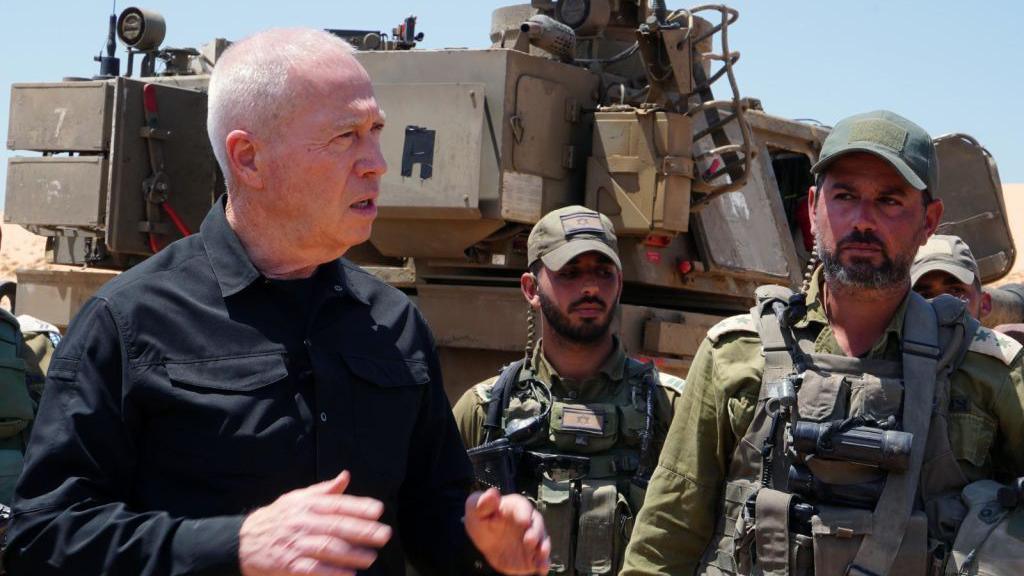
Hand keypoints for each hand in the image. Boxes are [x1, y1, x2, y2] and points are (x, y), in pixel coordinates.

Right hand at [239, 471, 391, 575]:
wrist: (241, 541)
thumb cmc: (276, 518)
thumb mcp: (297, 498)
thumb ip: (323, 490)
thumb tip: (345, 476)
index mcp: (306, 505)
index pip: (336, 504)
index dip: (358, 506)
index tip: (378, 510)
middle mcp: (302, 523)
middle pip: (336, 526)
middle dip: (362, 531)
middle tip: (384, 535)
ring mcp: (295, 545)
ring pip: (327, 548)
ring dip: (351, 554)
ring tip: (371, 557)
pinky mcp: (288, 565)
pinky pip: (312, 570)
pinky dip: (331, 573)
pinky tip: (348, 574)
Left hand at [465, 488, 549, 574]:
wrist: (486, 540)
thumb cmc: (482, 519)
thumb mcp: (476, 509)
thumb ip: (483, 503)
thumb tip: (492, 494)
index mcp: (515, 507)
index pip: (523, 507)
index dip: (524, 514)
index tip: (523, 522)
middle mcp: (528, 522)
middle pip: (537, 524)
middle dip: (535, 533)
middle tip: (529, 541)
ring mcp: (531, 538)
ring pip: (542, 541)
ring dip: (543, 548)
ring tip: (541, 555)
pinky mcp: (532, 554)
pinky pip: (540, 558)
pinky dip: (543, 563)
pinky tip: (542, 568)